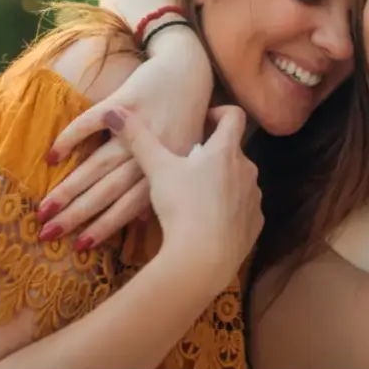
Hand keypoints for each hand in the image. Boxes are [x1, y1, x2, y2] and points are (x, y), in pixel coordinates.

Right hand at [38, 39, 212, 246]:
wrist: (188, 70)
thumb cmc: (186, 117)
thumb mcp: (182, 154)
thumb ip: (162, 184)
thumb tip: (142, 220)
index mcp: (168, 168)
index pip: (130, 205)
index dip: (104, 226)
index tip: (79, 247)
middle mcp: (153, 150)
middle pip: (108, 189)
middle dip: (77, 214)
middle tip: (47, 233)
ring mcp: (139, 125)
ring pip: (98, 163)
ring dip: (68, 187)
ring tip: (43, 207)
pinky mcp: (125, 101)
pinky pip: (91, 123)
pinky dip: (71, 139)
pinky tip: (51, 156)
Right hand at [104, 105, 262, 278]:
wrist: (203, 257)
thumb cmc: (181, 205)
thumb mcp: (157, 169)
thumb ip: (138, 138)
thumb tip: (113, 111)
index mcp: (226, 150)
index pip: (234, 115)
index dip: (220, 113)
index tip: (203, 121)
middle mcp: (247, 169)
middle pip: (232, 152)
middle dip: (212, 156)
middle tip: (186, 167)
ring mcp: (254, 197)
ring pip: (238, 181)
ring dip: (221, 183)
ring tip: (194, 198)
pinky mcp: (256, 223)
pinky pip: (243, 209)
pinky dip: (228, 211)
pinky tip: (207, 223)